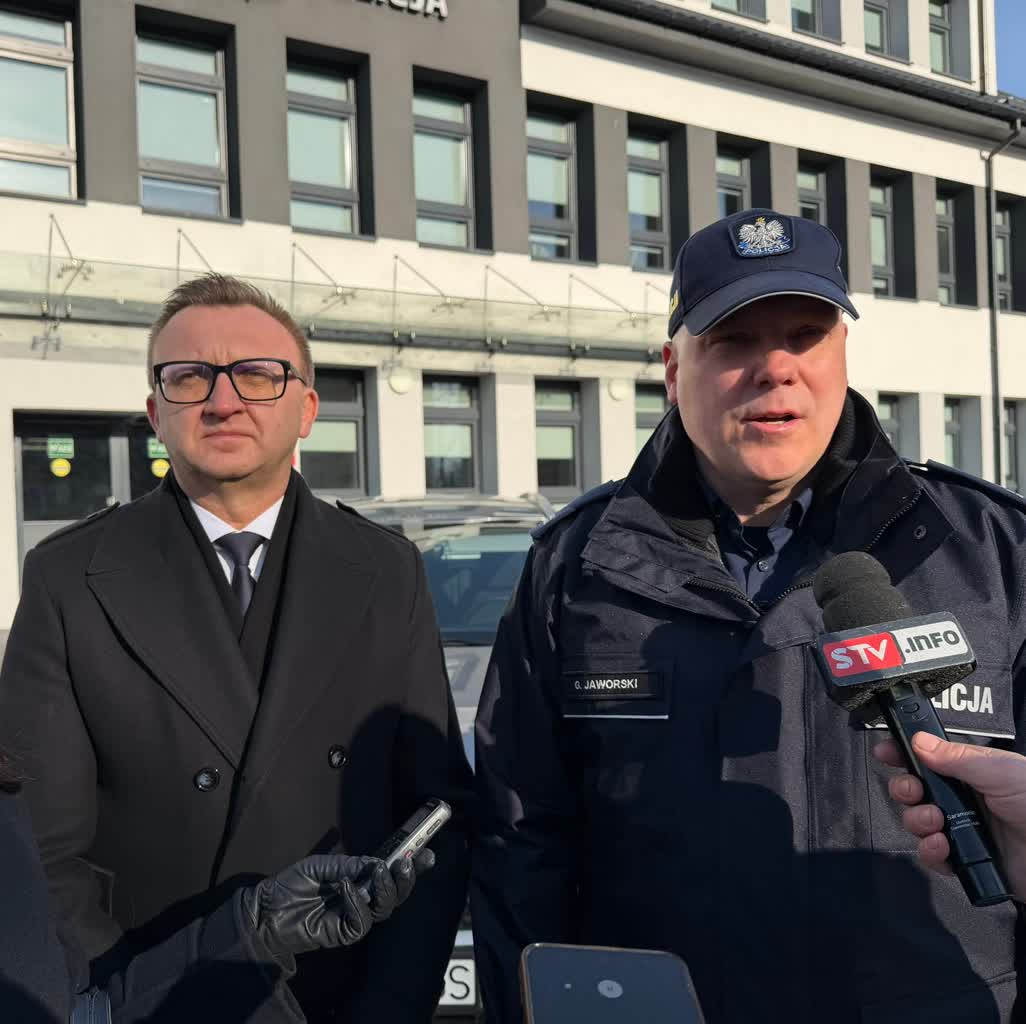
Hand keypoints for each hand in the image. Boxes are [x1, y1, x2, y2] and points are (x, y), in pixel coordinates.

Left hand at [240, 850, 434, 962]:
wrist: (263, 910)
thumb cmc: (288, 885)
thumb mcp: (319, 865)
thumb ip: (348, 864)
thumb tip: (375, 862)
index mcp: (357, 880)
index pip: (389, 874)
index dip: (410, 866)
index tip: (427, 853)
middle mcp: (360, 899)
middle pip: (395, 895)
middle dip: (406, 879)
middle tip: (407, 862)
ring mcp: (352, 917)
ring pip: (384, 909)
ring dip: (387, 889)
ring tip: (381, 871)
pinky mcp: (342, 934)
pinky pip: (361, 922)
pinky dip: (358, 903)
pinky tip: (346, 888)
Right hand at [874, 732, 1025, 899]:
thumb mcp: (1000, 771)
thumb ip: (956, 757)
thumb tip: (918, 741)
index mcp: (970, 774)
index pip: (927, 759)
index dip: (902, 754)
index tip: (885, 751)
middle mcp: (962, 800)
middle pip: (914, 791)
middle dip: (904, 789)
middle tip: (912, 791)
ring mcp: (962, 831)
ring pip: (917, 823)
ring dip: (917, 820)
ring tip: (936, 822)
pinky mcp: (965, 862)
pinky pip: (932, 857)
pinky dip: (930, 851)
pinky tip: (942, 846)